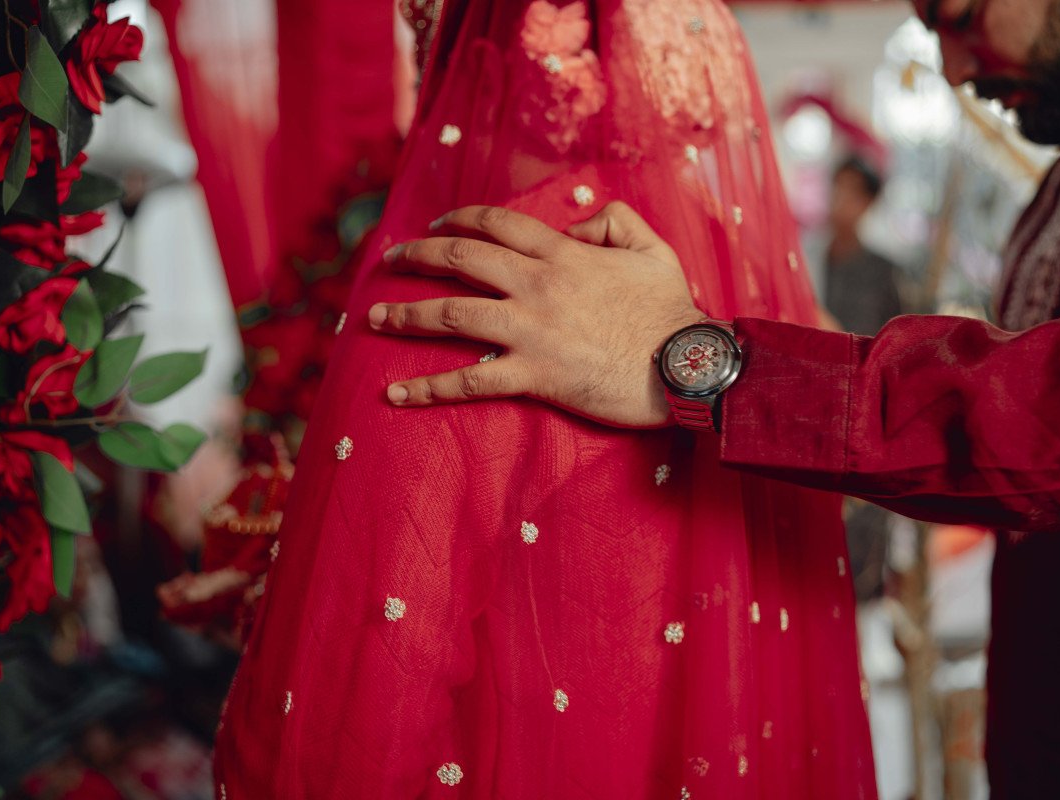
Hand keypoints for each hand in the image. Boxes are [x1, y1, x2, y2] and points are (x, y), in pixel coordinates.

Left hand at [369, 201, 704, 426]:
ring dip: (406, 315)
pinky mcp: (533, 377)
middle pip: (460, 261)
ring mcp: (530, 332)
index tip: (436, 225)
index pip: (497, 225)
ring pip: (452, 316)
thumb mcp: (652, 248)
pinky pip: (470, 381)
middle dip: (417, 257)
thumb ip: (613, 222)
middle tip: (389, 261)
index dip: (460, 220)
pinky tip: (394, 392)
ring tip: (373, 318)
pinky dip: (428, 387)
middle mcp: (536, 287)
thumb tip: (576, 224)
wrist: (686, 365)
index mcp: (562, 254)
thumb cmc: (672, 311)